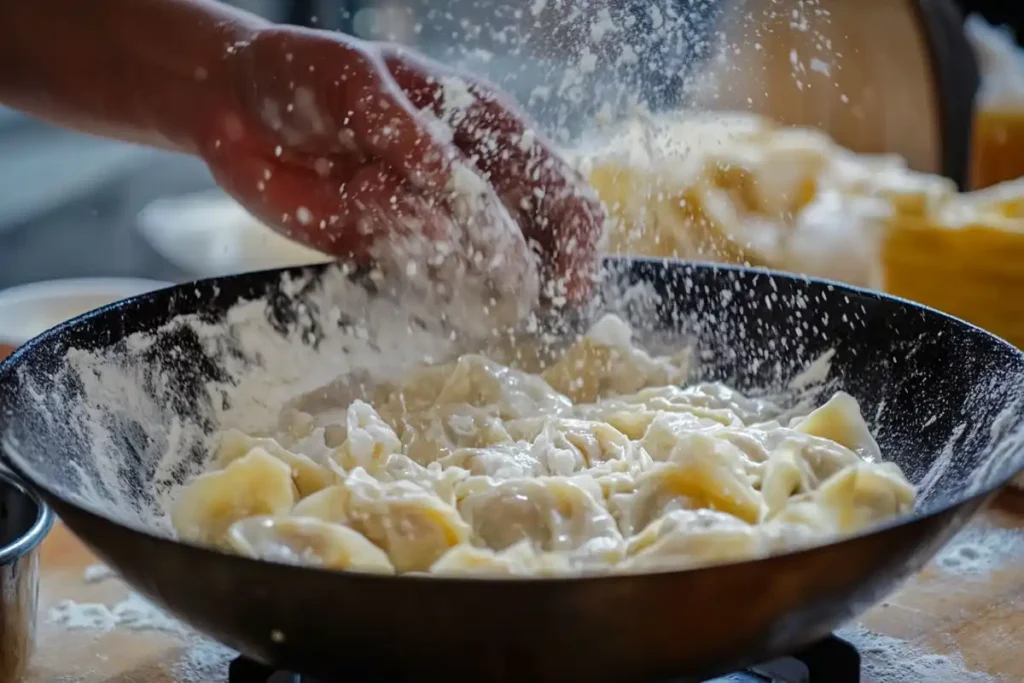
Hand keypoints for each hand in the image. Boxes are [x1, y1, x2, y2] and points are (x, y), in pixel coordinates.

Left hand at [197, 26, 605, 304]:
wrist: (237, 110)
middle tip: (502, 302)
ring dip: (463, 290)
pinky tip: (395, 286)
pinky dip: (423, 305)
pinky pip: (426, 292)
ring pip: (480, 278)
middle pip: (533, 245)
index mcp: (483, 127)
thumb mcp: (354, 85)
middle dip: (526, 278)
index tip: (568, 289)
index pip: (559, 187)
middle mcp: (471, 181)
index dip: (576, 240)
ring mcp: (434, 222)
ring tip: (405, 260)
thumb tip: (453, 201)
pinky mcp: (393, 254)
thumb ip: (405, 135)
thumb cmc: (304, 75)